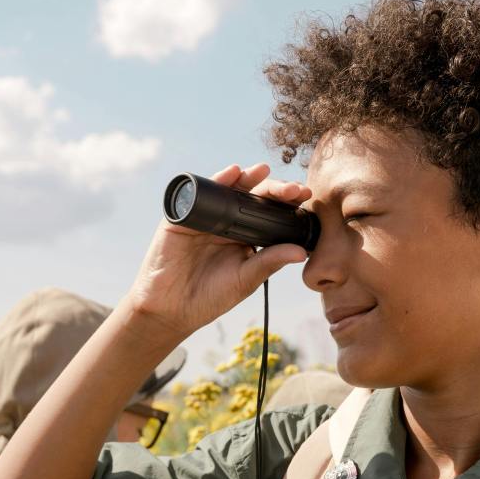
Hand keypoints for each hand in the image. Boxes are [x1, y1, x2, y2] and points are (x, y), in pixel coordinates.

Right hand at [127, 163, 311, 337]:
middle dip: (274, 188)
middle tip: (293, 189)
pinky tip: (232, 174)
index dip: (287, 203)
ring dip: (247, 177)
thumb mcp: (246, 279)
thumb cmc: (211, 296)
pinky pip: (201, 192)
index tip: (306, 197)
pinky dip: (217, 180)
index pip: (270, 213)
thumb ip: (270, 261)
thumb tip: (302, 252)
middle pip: (254, 196)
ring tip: (264, 170)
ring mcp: (206, 216)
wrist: (173, 308)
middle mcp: (228, 222)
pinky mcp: (185, 214)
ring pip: (230, 189)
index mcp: (246, 236)